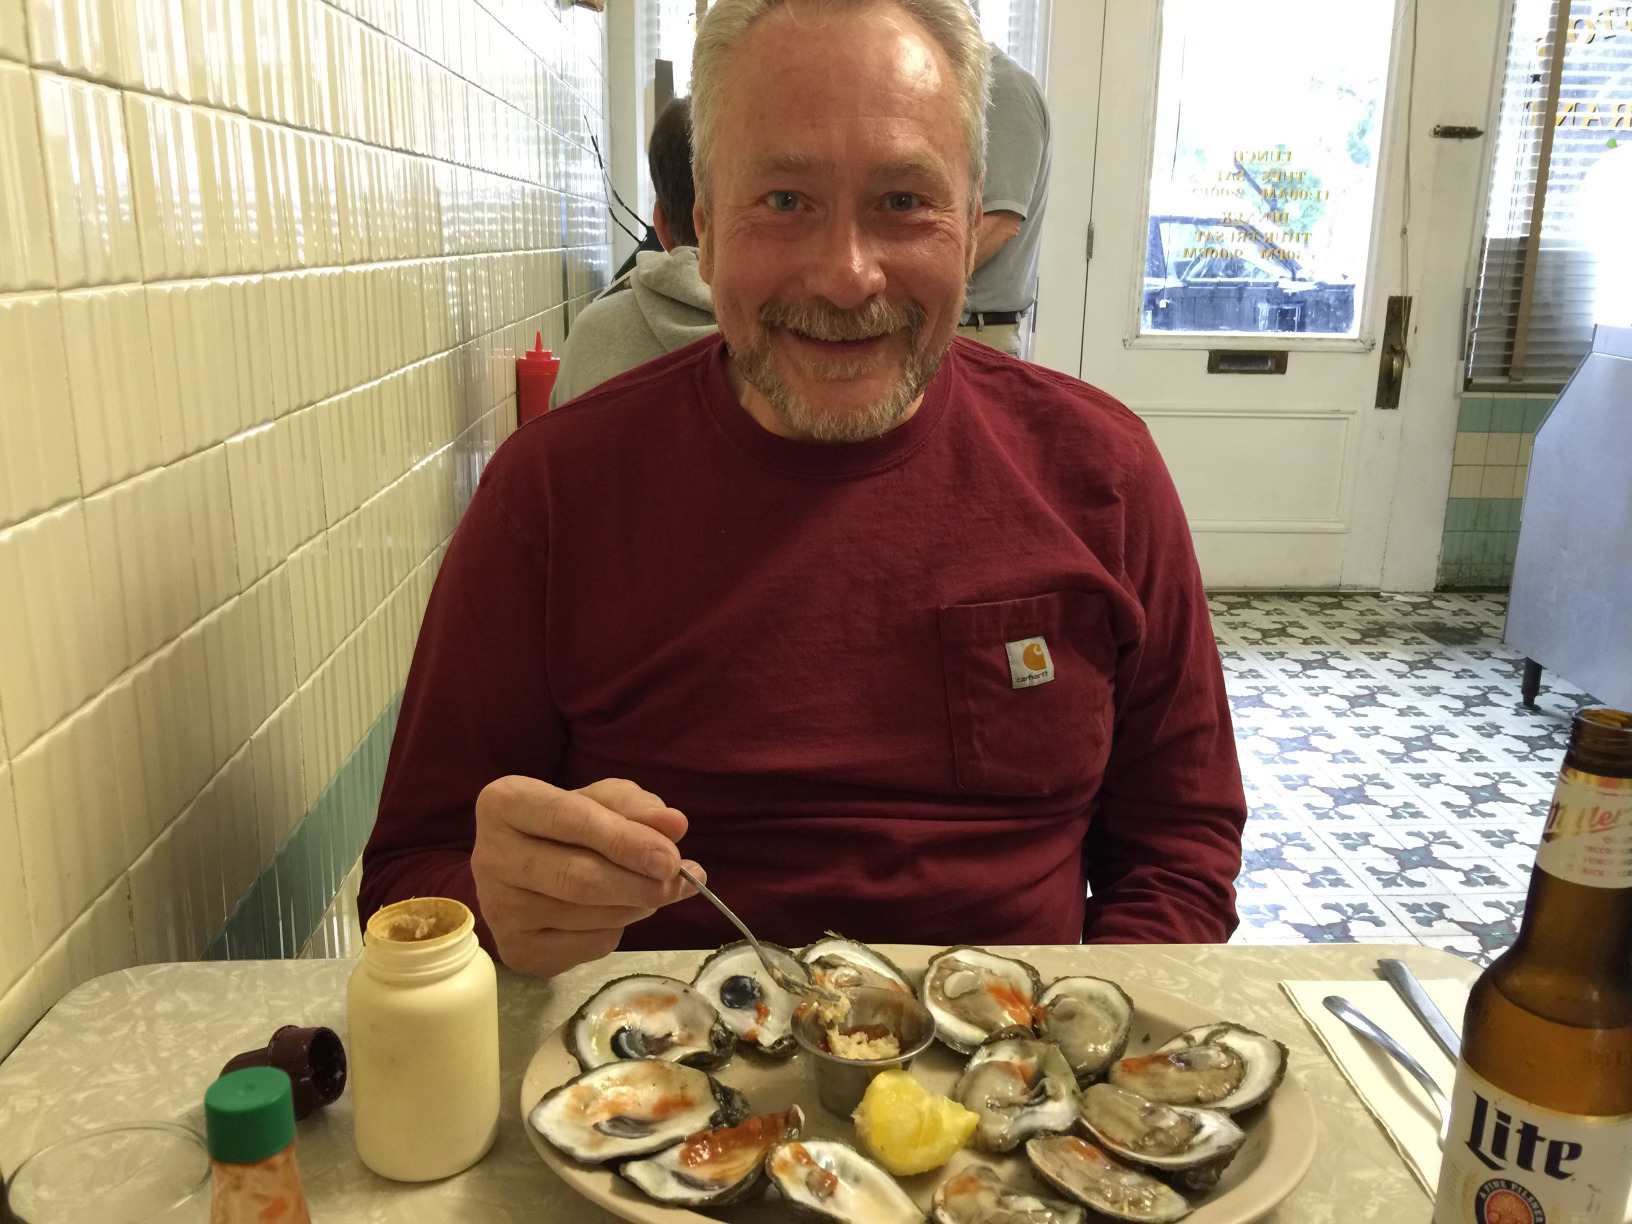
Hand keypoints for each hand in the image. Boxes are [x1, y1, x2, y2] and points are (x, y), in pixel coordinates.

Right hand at [471, 776, 703, 976]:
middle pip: (578, 877)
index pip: (570, 820)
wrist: (525, 869)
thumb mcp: (601, 800)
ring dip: (635, 906)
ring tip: (653, 892)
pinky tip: (615, 914)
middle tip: (680, 883)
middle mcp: (489, 856)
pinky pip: (584, 946)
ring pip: (587, 915)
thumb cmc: (565, 825)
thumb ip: (637, 808)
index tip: (670, 858)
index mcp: (505, 803)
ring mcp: (497, 908)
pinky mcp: (514, 949)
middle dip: (639, 883)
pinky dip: (614, 931)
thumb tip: (674, 825)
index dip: (625, 841)